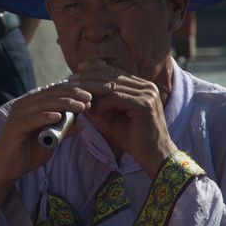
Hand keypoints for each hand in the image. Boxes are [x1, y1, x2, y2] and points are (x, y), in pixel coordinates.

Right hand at [0, 82, 89, 219]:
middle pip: (49, 95)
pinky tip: (58, 116)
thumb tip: (82, 123)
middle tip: (88, 98)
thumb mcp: (51, 141)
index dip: (71, 91)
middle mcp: (23, 105)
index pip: (53, 92)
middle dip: (71, 95)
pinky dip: (44, 117)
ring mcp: (17, 115)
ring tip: (80, 107)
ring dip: (63, 104)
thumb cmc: (28, 153)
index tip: (89, 95)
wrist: (7, 169)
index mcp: (31, 105)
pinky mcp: (14, 127)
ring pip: (43, 105)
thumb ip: (64, 131)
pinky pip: (31, 120)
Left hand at [73, 60, 175, 177]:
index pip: (115, 72)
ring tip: (75, 92)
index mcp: (142, 87)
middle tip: (71, 79)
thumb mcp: (114, 117)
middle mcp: (147, 87)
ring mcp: (147, 94)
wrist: (154, 156)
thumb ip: (103, 103)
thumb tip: (82, 94)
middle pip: (112, 76)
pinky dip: (101, 103)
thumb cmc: (133, 138)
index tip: (78, 70)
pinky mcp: (144, 104)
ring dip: (91, 89)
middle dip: (89, 77)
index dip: (95, 69)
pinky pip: (116, 98)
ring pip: (112, 85)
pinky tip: (92, 111)